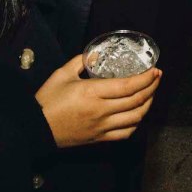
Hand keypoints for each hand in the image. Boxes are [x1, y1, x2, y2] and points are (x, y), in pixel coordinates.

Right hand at [36, 55, 160, 146]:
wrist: (35, 128)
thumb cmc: (47, 100)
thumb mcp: (61, 74)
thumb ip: (80, 61)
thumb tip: (96, 52)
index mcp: (92, 92)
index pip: (128, 86)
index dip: (146, 78)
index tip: (155, 70)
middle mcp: (101, 111)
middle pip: (136, 101)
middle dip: (151, 88)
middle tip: (157, 77)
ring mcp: (102, 127)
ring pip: (135, 118)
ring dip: (147, 105)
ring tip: (150, 94)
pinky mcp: (100, 138)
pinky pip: (125, 133)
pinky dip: (136, 123)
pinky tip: (137, 114)